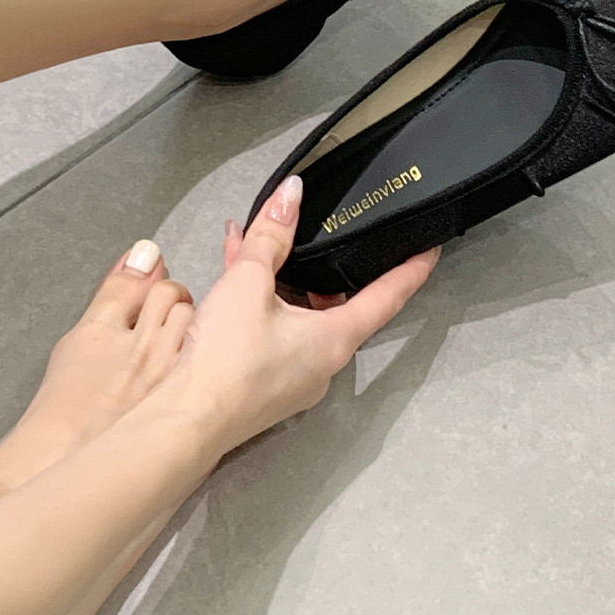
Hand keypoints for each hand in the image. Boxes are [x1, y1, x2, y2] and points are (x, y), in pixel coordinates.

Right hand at [165, 175, 439, 457]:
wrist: (183, 421)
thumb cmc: (226, 358)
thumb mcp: (248, 282)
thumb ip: (271, 235)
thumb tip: (291, 193)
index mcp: (336, 338)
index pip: (389, 295)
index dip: (412, 268)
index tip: (431, 248)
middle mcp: (323, 362)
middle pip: (339, 303)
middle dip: (326, 266)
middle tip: (323, 236)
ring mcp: (294, 378)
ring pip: (299, 315)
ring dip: (282, 279)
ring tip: (255, 242)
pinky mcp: (265, 385)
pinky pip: (274, 332)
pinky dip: (261, 303)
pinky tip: (233, 272)